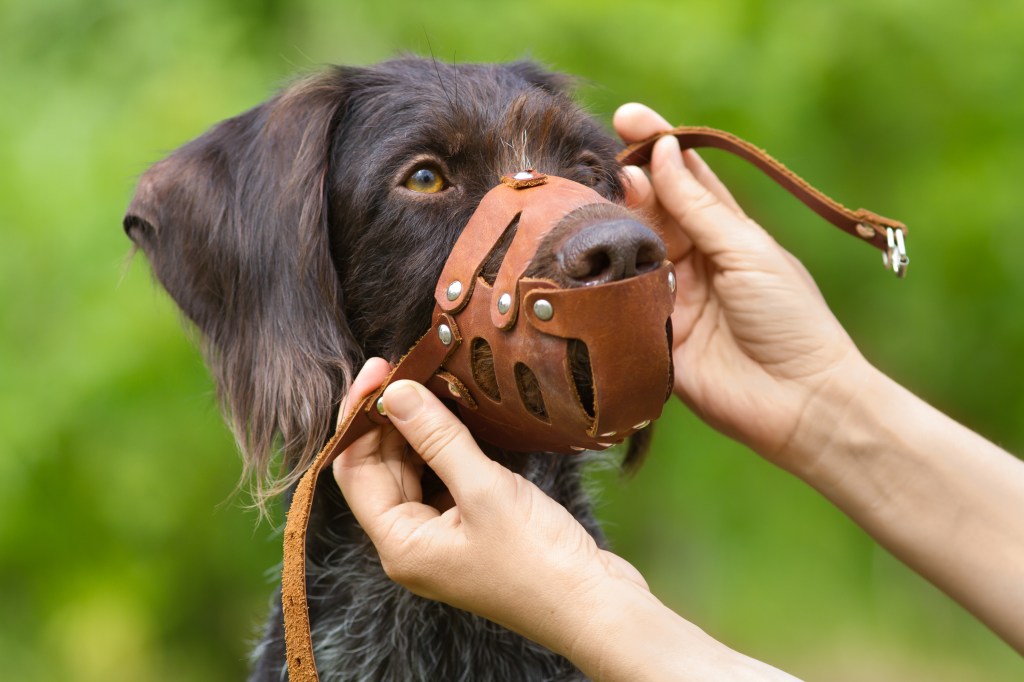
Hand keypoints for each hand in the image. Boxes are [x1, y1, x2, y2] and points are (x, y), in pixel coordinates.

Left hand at [332, 361, 647, 654]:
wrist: (595, 605)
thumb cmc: (540, 560)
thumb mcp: (484, 490)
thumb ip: (437, 438)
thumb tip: (395, 393)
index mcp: (400, 544)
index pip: (353, 469)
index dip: (359, 416)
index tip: (379, 369)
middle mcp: (411, 543)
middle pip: (379, 468)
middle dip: (389, 418)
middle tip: (409, 366)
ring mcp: (441, 537)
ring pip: (412, 470)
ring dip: (418, 429)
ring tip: (433, 382)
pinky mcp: (471, 529)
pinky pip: (442, 478)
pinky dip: (445, 446)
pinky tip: (460, 416)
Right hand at [614, 104, 866, 469]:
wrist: (799, 400)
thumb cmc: (790, 318)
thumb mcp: (747, 251)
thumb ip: (700, 206)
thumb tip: (662, 152)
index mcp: (723, 232)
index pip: (683, 177)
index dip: (655, 145)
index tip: (627, 118)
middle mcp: (690, 260)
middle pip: (648, 210)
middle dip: (625, 184)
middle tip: (606, 168)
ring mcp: (667, 297)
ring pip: (626, 252)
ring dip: (609, 227)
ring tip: (591, 204)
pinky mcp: (649, 336)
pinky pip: (617, 303)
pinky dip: (600, 281)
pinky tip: (582, 258)